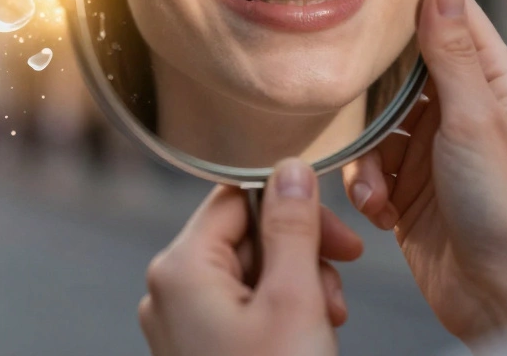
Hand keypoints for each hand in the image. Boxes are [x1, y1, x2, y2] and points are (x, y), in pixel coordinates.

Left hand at [139, 159, 363, 355]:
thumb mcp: (295, 302)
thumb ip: (292, 228)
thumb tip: (291, 169)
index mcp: (180, 268)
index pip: (236, 198)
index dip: (292, 208)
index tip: (339, 235)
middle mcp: (168, 291)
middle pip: (243, 237)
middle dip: (299, 257)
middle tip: (337, 293)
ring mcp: (178, 326)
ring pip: (246, 275)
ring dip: (296, 288)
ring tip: (326, 324)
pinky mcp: (195, 352)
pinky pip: (238, 310)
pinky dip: (278, 315)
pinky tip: (306, 339)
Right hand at [342, 0, 506, 342]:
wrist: (502, 295)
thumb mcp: (474, 121)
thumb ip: (452, 55)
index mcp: (490, 82)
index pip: (448, 18)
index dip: (410, 6)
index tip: (367, 2)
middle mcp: (458, 109)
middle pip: (395, 71)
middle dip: (369, 95)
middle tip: (354, 107)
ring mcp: (430, 149)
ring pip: (372, 122)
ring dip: (364, 156)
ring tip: (377, 188)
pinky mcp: (406, 187)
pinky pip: (365, 167)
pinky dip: (364, 187)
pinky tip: (380, 210)